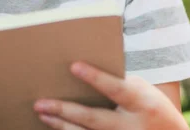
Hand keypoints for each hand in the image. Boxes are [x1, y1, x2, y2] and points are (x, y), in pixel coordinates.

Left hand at [34, 62, 189, 129]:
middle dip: (66, 110)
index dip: (96, 78)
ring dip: (61, 125)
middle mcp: (132, 128)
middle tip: (40, 102)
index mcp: (143, 104)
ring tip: (42, 112)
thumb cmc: (150, 105)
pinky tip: (54, 126)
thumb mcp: (142, 91)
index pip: (117, 89)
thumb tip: (79, 75)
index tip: (73, 65)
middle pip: (94, 119)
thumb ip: (118, 84)